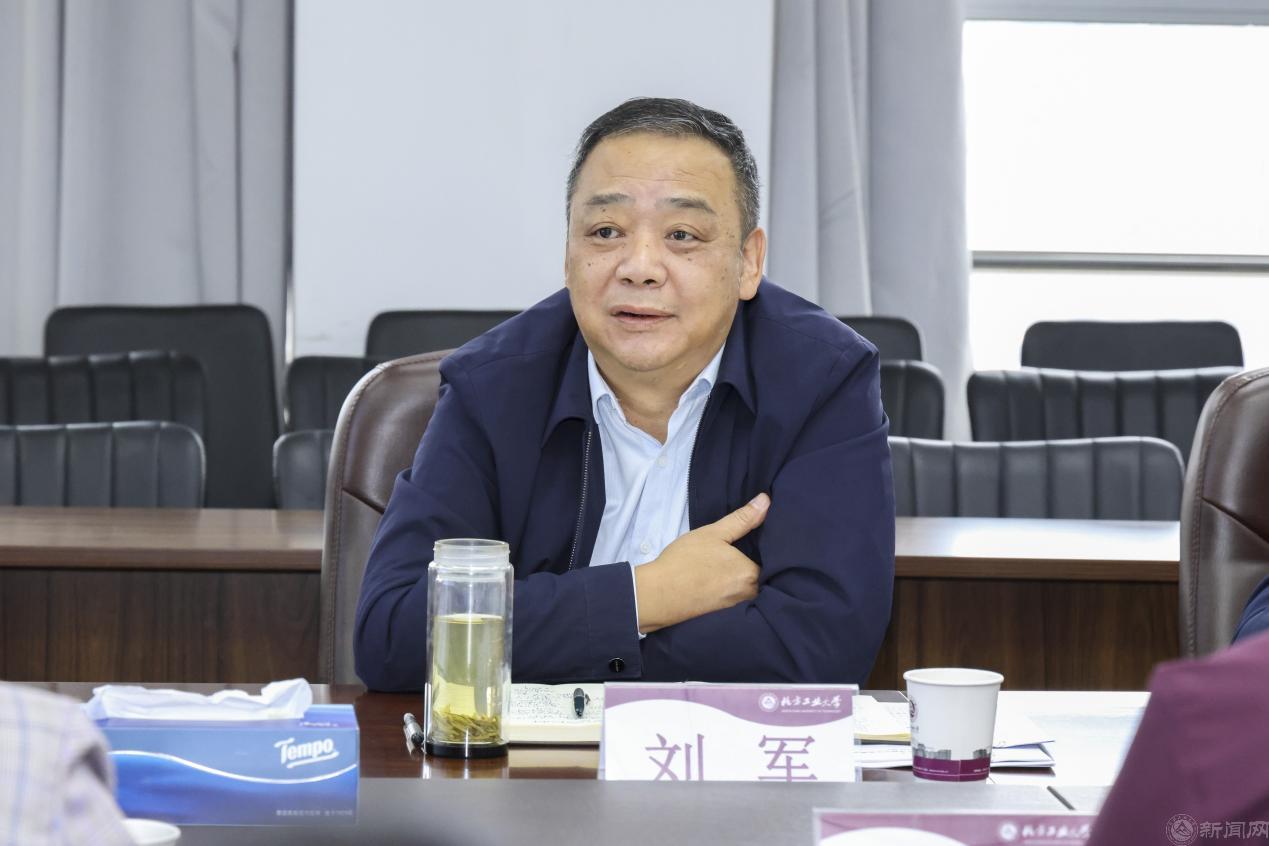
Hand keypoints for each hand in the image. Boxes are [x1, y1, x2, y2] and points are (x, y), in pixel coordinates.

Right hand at [634, 493, 769, 632]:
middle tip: (745, 547)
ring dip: (743, 575)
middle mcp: (749, 594)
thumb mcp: (714, 533)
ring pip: (748, 586)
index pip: (772, 559)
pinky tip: (720, 577)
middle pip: (762, 575)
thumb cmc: (685, 561)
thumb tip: (766, 500)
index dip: (766, 547)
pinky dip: (732, 586)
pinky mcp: (722, 614)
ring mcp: (735, 606)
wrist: (656, 594)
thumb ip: (742, 518)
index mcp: (751, 574)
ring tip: (731, 560)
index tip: (758, 538)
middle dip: (756, 562)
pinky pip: (735, 596)